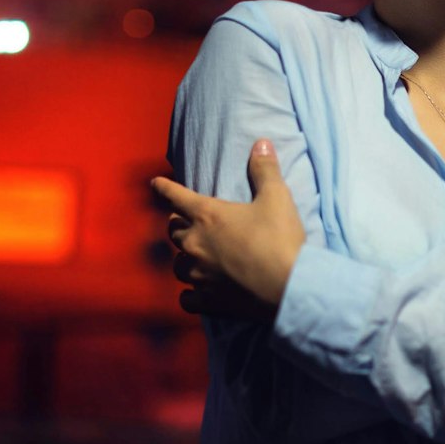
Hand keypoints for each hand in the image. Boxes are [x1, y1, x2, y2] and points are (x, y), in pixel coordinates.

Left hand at [150, 139, 306, 319]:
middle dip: (178, 225)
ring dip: (184, 259)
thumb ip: (265, 170)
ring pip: (177, 265)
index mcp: (207, 215)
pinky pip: (186, 298)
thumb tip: (261, 143)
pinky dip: (190, 294)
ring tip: (195, 259)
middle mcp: (196, 244)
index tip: (155, 183)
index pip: (175, 196)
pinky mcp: (208, 300)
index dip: (164, 188)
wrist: (289, 286)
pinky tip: (197, 292)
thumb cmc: (281, 239)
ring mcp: (199, 275)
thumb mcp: (277, 198)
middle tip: (188, 223)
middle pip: (173, 231)